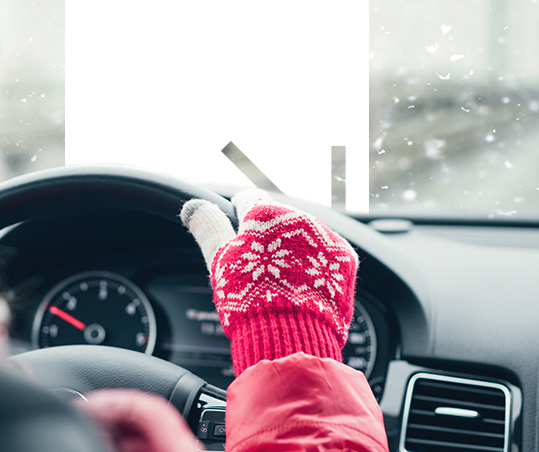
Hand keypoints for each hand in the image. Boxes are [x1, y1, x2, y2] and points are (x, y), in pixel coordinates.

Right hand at [180, 189, 357, 374]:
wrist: (292, 338)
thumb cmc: (249, 299)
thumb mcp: (220, 259)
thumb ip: (209, 227)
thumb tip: (193, 207)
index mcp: (266, 213)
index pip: (247, 200)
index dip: (237, 216)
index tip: (236, 231)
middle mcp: (300, 217)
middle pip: (278, 220)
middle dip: (268, 237)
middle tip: (257, 269)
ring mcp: (326, 237)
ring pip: (303, 236)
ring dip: (293, 250)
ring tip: (282, 282)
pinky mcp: (345, 259)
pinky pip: (326, 255)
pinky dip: (315, 266)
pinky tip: (303, 287)